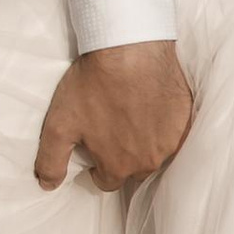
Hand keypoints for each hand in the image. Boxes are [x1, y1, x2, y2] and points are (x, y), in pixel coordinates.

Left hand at [34, 40, 193, 192]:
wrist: (130, 48)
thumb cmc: (94, 85)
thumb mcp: (59, 124)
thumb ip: (51, 161)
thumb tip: (47, 186)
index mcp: (119, 166)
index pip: (107, 181)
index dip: (97, 167)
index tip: (93, 147)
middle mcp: (149, 160)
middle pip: (134, 169)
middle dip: (122, 156)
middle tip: (111, 128)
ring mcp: (172, 140)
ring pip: (156, 152)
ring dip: (144, 141)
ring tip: (130, 115)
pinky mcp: (186, 119)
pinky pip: (175, 133)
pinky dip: (163, 126)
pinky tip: (151, 107)